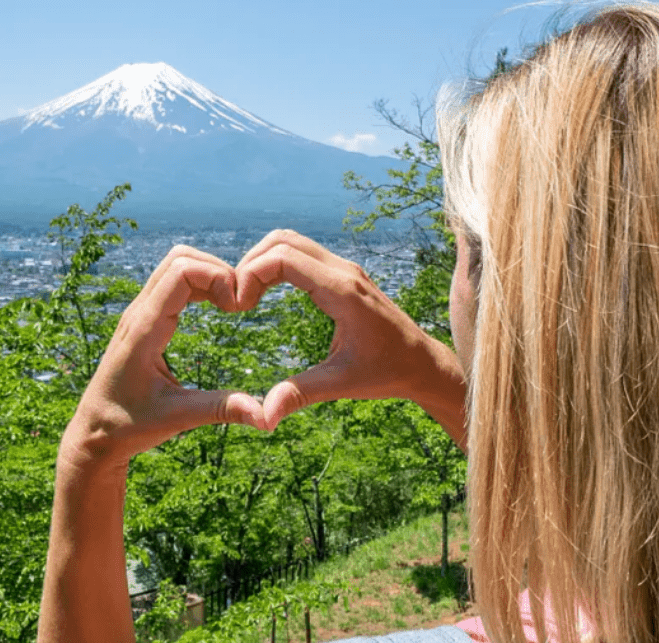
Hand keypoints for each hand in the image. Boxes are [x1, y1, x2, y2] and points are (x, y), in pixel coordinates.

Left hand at [58, 245, 265, 470]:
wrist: (91, 433)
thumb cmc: (128, 426)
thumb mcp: (177, 419)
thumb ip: (221, 409)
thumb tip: (266, 417)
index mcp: (144, 330)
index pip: (181, 272)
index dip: (217, 277)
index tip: (237, 308)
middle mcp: (138, 313)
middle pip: (179, 257)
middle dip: (216, 269)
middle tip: (238, 302)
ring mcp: (138, 312)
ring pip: (174, 264)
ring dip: (208, 274)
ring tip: (231, 304)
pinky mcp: (142, 318)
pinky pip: (172, 281)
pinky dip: (199, 283)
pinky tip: (217, 307)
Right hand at [235, 230, 466, 443]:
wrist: (422, 363)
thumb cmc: (387, 372)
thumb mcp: (342, 384)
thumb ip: (300, 394)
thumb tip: (263, 418)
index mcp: (342, 291)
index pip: (283, 258)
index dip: (251, 274)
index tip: (239, 307)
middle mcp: (343, 272)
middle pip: (283, 240)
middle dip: (251, 263)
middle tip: (236, 300)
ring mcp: (344, 270)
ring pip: (291, 242)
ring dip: (262, 261)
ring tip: (246, 297)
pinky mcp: (343, 275)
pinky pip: (302, 254)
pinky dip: (276, 264)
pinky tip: (265, 294)